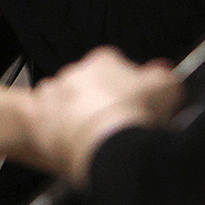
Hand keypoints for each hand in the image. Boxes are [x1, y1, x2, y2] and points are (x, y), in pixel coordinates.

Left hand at [25, 50, 183, 184]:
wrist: (106, 144)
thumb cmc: (135, 114)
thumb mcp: (166, 87)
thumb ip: (162, 76)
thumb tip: (162, 74)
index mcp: (104, 60)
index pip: (112, 66)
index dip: (123, 85)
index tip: (129, 101)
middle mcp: (75, 72)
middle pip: (85, 84)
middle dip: (95, 100)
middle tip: (110, 122)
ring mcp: (53, 95)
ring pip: (61, 102)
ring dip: (71, 114)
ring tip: (88, 136)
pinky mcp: (38, 120)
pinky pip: (42, 123)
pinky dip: (52, 132)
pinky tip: (68, 144)